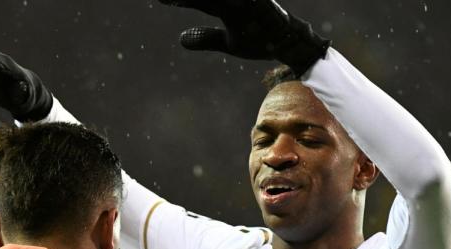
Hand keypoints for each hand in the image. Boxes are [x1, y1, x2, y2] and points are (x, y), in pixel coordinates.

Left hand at [158, 0, 328, 74]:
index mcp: (226, 7)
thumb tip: (182, 39)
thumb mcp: (230, 42)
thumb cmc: (260, 39)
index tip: (160, 0)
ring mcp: (246, 2)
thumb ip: (207, 38)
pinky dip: (216, 3)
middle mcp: (234, 1)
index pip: (198, 1)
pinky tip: (204, 3)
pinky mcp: (259, 5)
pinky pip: (238, 2)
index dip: (179, 1)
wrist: (291, 42)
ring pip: (217, 0)